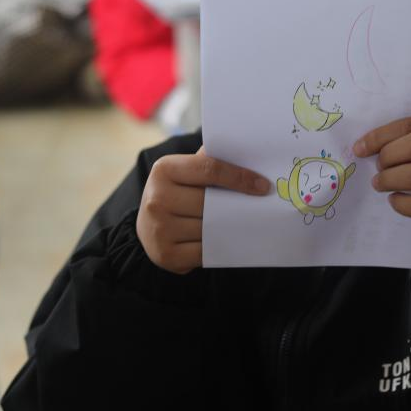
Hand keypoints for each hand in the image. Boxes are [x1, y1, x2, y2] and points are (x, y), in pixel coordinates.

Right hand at [137, 147, 269, 273]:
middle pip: (210, 202)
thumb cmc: (177, 193)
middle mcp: (157, 198)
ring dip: (230, 226)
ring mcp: (159, 229)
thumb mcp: (185, 172)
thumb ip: (210, 162)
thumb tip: (248, 155)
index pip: (210, 169)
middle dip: (236, 205)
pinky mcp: (166, 254)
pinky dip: (218, 246)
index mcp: (164, 170)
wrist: (148, 227)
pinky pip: (205, 251)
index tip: (263, 186)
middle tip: (259, 206)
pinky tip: (224, 239)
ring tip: (242, 222)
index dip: (240, 177)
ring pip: (210, 228)